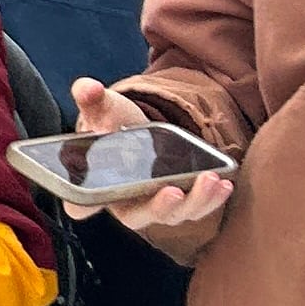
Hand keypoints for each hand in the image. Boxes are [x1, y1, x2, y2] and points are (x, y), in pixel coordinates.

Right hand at [71, 78, 237, 252]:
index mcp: (92, 187)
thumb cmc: (111, 123)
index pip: (80, 205)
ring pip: (173, 215)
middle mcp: (122, 204)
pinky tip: (225, 183)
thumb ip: (91, 98)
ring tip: (210, 180)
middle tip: (173, 192)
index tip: (92, 201)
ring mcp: (153, 206)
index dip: (83, 206)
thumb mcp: (101, 107)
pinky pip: (195, 208)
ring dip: (195, 202)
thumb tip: (89, 88)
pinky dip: (212, 200)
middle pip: (138, 217)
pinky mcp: (179, 203)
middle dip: (159, 207)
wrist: (138, 130)